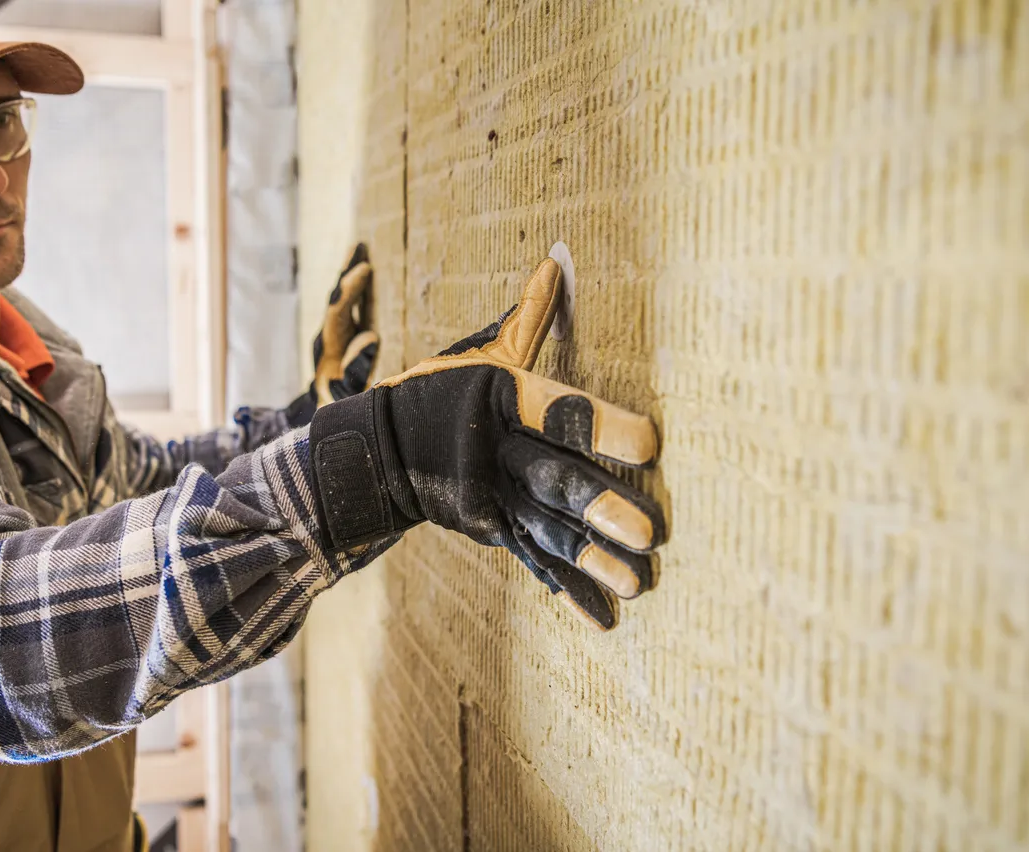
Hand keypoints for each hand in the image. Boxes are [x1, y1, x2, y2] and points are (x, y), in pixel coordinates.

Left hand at [285, 244, 379, 425]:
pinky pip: (352, 309)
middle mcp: (328, 337)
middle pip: (337, 298)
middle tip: (360, 246)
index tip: (365, 270)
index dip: (350, 290)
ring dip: (352, 275)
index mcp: (328, 349)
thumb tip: (371, 336)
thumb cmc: (336, 408)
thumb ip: (357, 369)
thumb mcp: (347, 394)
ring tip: (361, 249)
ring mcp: (336, 337)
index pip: (337, 312)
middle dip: (348, 273)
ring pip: (343, 300)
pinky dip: (360, 290)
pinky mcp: (345, 340)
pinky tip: (368, 274)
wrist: (323, 416)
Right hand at [308, 256, 665, 629]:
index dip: (601, 426)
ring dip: (593, 558)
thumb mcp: (477, 356)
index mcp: (500, 401)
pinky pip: (532, 561)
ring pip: (547, 529)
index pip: (557, 411)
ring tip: (639, 583)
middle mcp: (496, 454)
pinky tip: (605, 619)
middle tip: (648, 532)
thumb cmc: (440, 392)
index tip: (650, 444)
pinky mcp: (489, 531)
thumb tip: (554, 265)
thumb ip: (524, 321)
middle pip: (552, 480)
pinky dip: (568, 590)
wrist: (377, 453)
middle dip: (600, 506)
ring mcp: (490, 499)